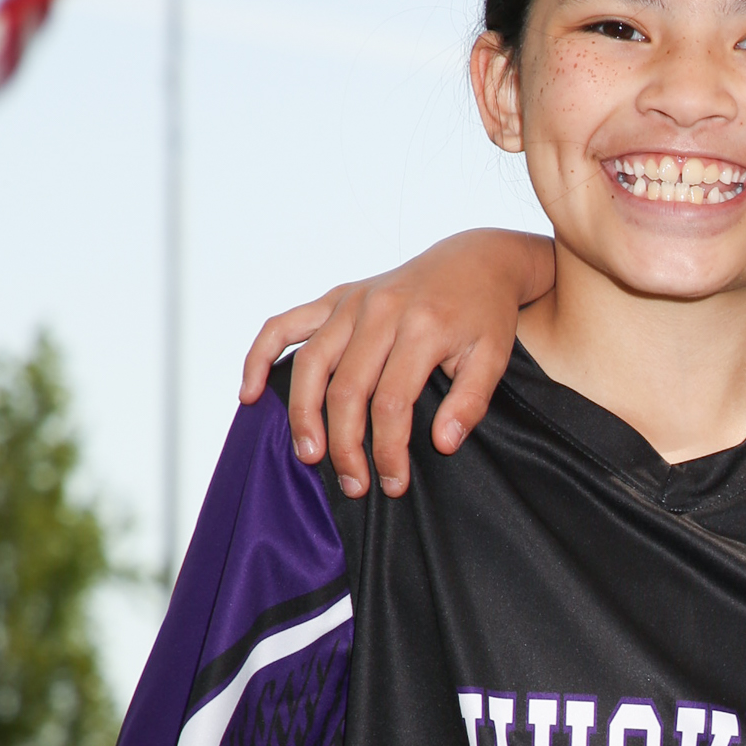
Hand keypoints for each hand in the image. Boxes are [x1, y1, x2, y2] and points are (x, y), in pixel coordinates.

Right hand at [237, 229, 554, 498]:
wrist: (475, 260)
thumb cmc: (484, 315)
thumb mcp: (494, 359)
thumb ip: (471, 402)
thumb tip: (442, 443)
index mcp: (422, 327)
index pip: (393, 402)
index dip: (388, 449)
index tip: (392, 482)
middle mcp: (379, 311)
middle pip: (347, 389)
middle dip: (346, 444)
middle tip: (353, 485)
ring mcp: (352, 302)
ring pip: (311, 363)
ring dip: (303, 414)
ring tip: (308, 455)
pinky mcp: (336, 297)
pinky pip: (285, 325)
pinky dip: (261, 357)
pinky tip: (251, 394)